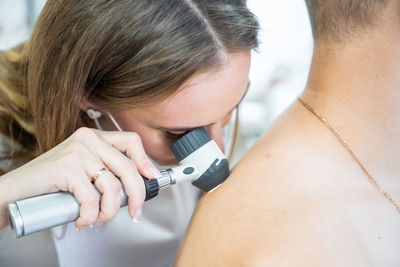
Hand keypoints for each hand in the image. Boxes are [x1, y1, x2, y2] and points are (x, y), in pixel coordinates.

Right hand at [0, 127, 160, 229]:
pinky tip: (82, 220)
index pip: (131, 140)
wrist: (15, 190)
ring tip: (97, 219)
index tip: (152, 178)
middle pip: (128, 168)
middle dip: (137, 196)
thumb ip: (105, 171)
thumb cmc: (50, 183)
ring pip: (112, 187)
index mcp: (94, 137)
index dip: (145, 160)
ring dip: (109, 212)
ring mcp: (77, 152)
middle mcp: (88, 140)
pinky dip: (90, 216)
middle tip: (135, 213)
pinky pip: (92, 200)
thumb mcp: (82, 169)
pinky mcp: (66, 169)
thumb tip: (135, 189)